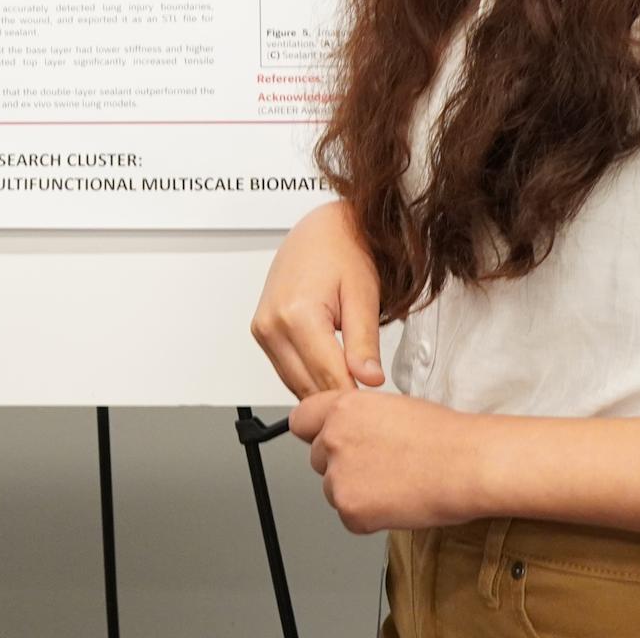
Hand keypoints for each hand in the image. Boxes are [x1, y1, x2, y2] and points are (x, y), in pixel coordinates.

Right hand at [252, 200, 384, 396]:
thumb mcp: (364, 295)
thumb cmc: (345, 250)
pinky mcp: (262, 332)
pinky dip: (309, 379)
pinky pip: (286, 371)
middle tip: (371, 410)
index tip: (377, 412)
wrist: (320, 227)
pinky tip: (333, 376)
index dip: (356, 400)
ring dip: (322, 392)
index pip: (329, 379)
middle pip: (307, 387)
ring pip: (294, 385)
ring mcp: (263, 330)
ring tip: (354, 393)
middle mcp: (272, 325)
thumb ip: (364, 342)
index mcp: (297, 315)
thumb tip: (370, 381)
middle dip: (339, 400)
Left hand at [291, 388, 479, 534]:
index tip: (326, 442)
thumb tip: (349, 433)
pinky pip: (350, 519)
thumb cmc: (443, 436)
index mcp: (343, 408)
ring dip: (356, 493)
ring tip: (396, 484)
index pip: (302, 420)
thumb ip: (358, 419)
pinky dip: (370, 519)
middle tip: (379, 468)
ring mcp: (339, 475)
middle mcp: (333, 438)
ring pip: (333, 491)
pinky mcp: (351, 509)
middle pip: (318, 459)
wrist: (467, 465)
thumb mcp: (391, 407)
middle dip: (341, 466)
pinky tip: (398, 503)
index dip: (316, 433)